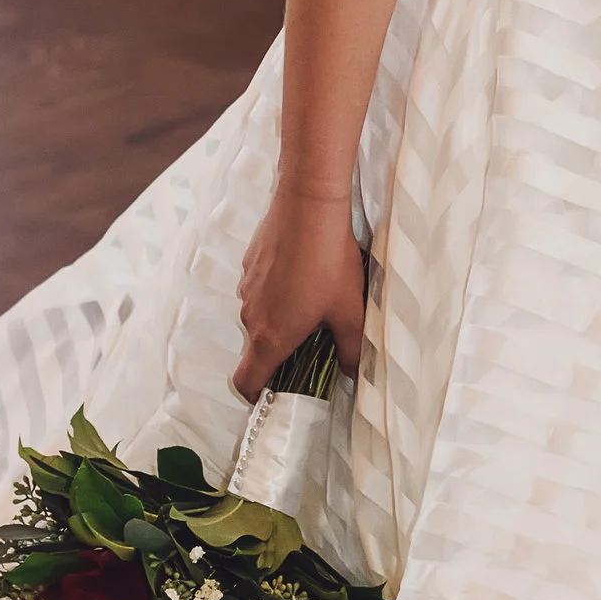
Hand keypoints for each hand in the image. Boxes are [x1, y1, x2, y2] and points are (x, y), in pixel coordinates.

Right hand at [235, 181, 366, 400]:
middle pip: (257, 347)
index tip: (272, 395)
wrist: (308, 205)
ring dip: (280, 317)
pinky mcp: (249, 264)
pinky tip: (303, 273)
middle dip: (280, 350)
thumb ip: (351, 350)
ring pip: (259, 315)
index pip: (246, 381)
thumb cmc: (329, 260)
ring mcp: (246, 288)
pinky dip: (276, 290)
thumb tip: (354, 372)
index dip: (256, 395)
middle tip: (313, 341)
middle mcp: (251, 315)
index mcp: (271, 337)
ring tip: (313, 301)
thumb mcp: (350, 312)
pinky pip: (259, 289)